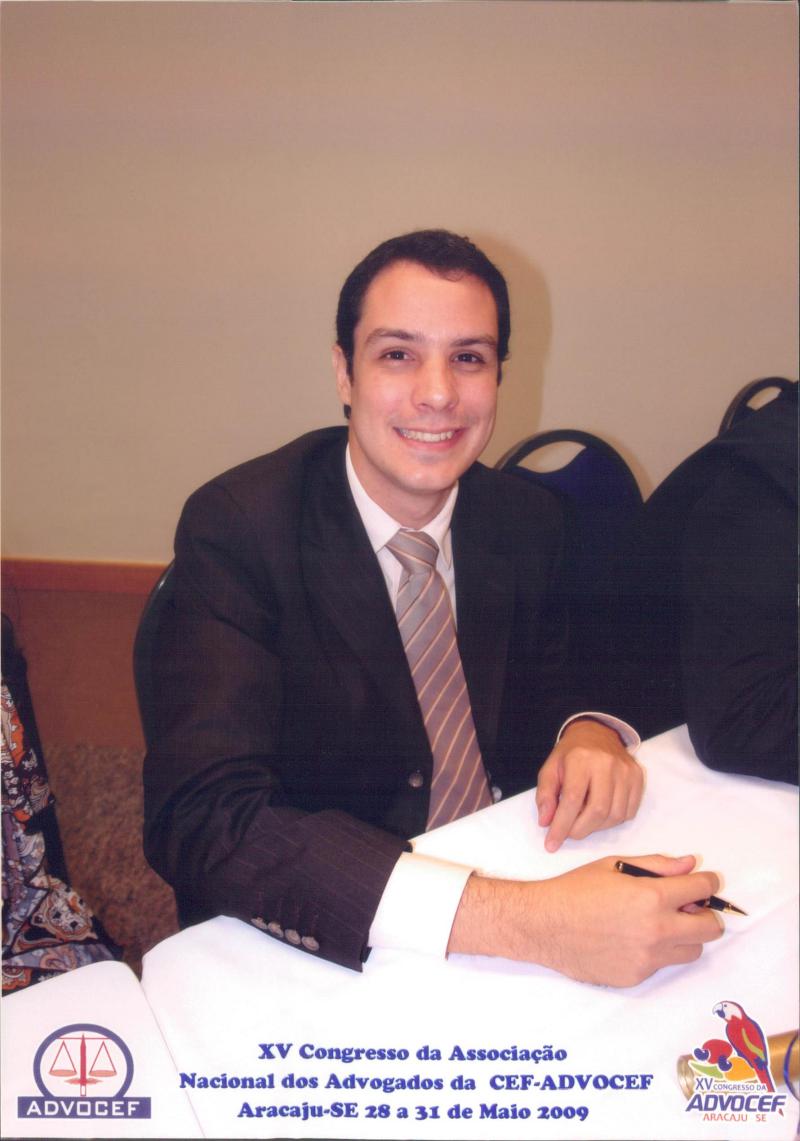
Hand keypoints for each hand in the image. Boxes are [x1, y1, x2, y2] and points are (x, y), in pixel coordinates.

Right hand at [447, 854, 723, 986]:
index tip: (703, 882)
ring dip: (686, 935)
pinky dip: (658, 951)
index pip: (703, 889)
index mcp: (652, 897)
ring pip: (693, 950)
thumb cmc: (575, 890)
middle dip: (704, 912)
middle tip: (687, 905)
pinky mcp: (637, 977)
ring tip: (660, 923)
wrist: (544, 925)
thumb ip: (657, 865)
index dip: (707, 882)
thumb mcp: (615, 866)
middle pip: (711, 928)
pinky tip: (632, 938)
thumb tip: (690, 864)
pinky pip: (663, 964)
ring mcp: (648, 958)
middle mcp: (656, 931)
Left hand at [535, 719, 643, 850]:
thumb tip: (546, 822)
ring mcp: (626, 771)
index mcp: (580, 759)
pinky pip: (629, 812)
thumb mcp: (550, 769)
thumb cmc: (571, 754)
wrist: (597, 734)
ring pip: (615, 815)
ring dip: (596, 828)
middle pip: (597, 811)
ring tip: (583, 822)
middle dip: (580, 830)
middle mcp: (606, 764)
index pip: (572, 800)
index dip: (561, 826)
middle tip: (568, 834)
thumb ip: (545, 795)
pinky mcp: (637, 777)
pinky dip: (612, 821)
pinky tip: (600, 815)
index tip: (551, 844)